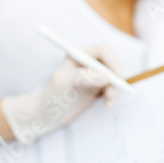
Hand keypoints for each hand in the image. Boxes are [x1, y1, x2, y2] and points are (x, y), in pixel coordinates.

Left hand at [1, 44, 121, 144]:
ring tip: (108, 103)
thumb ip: (83, 77)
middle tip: (112, 94)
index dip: (112, 60)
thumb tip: (106, 76)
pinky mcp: (96, 88)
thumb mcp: (63, 83)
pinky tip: (107, 105)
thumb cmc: (50, 96)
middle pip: (111, 63)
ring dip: (115, 89)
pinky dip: (112, 96)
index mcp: (77, 55)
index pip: (102, 50)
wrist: (46, 114)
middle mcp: (86, 62)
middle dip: (115, 78)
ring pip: (113, 76)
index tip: (116, 76)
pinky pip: (111, 88)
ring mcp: (92, 75)